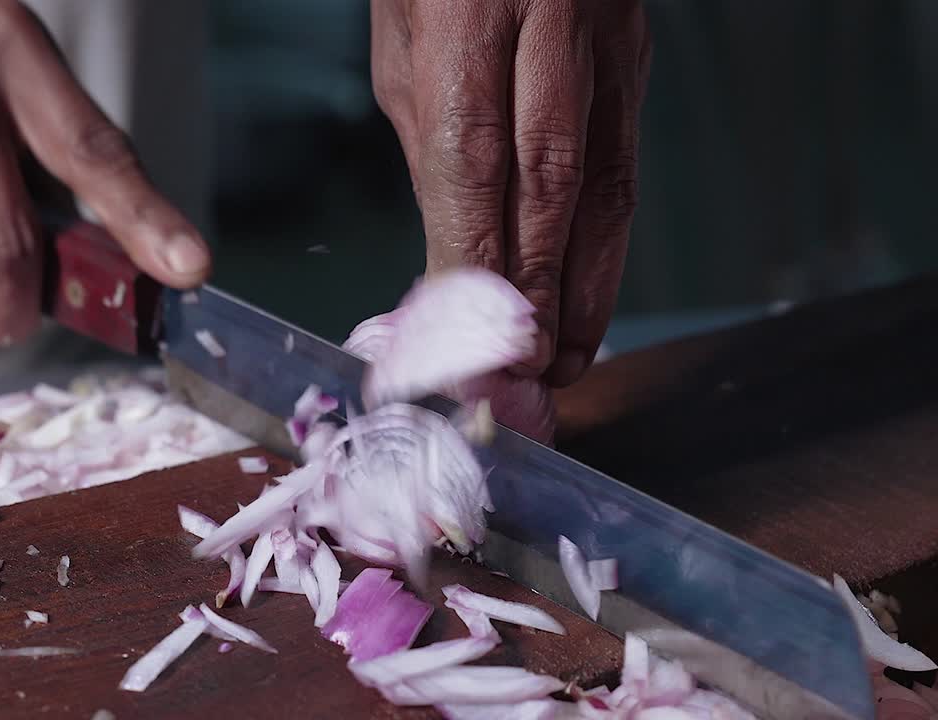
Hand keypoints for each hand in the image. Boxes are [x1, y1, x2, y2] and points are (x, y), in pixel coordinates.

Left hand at [371, 0, 649, 388]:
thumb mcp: (405, 40)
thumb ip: (431, 139)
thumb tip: (452, 248)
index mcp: (472, 10)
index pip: (476, 156)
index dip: (477, 256)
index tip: (468, 335)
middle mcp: (554, 24)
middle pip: (550, 178)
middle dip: (536, 287)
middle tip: (519, 368)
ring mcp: (609, 42)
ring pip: (605, 181)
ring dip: (586, 283)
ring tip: (564, 357)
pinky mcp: (638, 60)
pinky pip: (626, 165)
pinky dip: (608, 243)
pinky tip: (591, 294)